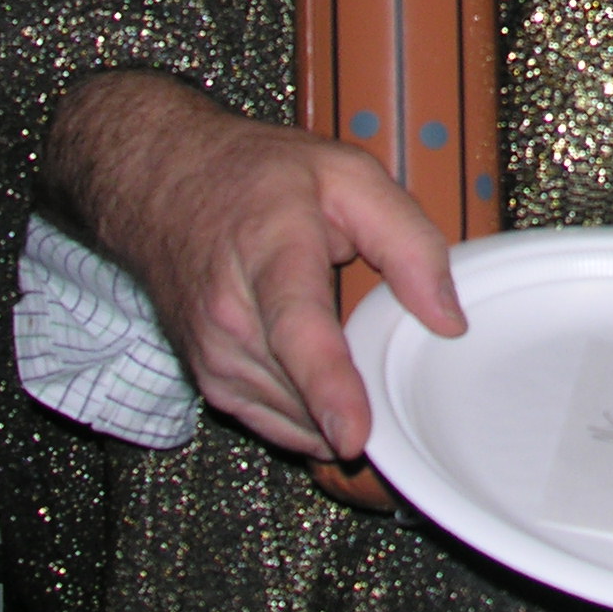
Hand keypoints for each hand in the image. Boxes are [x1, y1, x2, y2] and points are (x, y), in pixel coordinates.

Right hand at [43, 70, 463, 459]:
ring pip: (289, 418)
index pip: (297, 331)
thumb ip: (409, 242)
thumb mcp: (350, 176)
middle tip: (394, 377)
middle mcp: (229, 314)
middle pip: (300, 389)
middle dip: (355, 404)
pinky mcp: (208, 378)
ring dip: (331, 413)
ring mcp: (212, 353)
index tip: (353, 435)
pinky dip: (307, 420)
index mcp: (271, 253)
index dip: (327, 387)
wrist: (164, 181)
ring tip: (360, 371)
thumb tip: (448, 319)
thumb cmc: (258, 177)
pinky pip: (269, 422)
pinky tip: (331, 396)